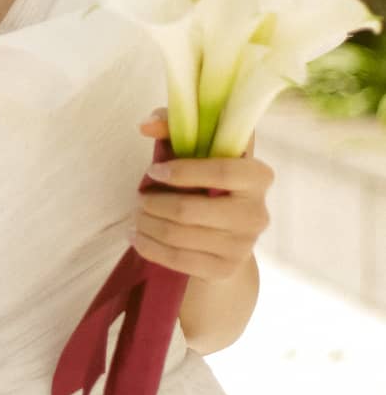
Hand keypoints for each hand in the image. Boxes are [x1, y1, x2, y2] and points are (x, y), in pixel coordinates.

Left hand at [134, 110, 272, 283]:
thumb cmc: (207, 182)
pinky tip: (137, 237)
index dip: (182, 171)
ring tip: (136, 216)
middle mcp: (257, 213)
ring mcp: (243, 245)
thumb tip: (145, 125)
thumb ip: (173, 126)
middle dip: (153, 204)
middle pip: (189, 209)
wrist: (227, 236)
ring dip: (147, 224)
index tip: (153, 171)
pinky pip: (178, 259)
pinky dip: (150, 247)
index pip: (222, 171)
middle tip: (138, 199)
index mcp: (259, 176)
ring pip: (178, 234)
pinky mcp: (226, 269)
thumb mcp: (196, 150)